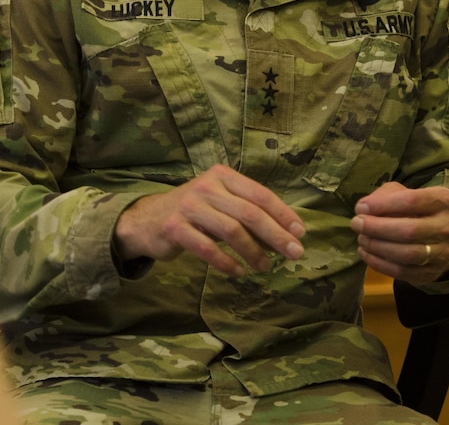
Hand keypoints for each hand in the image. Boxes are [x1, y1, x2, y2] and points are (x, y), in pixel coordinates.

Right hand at [113, 164, 304, 276]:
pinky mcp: (175, 228)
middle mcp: (206, 187)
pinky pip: (207, 248)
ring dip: (253, 252)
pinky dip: (226, 262)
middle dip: (276, 235)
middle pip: (249, 213)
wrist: (148, 220)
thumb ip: (248, 213)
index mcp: (222, 176)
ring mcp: (189, 207)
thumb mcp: (221, 204)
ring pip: (231, 230)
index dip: (283, 214)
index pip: (259, 194)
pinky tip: (238, 272)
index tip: (300, 233)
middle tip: (294, 254)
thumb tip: (287, 235)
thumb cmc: (195, 212)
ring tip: (264, 267)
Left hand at [352, 182, 448, 284]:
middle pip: (408, 230)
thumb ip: (384, 196)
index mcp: (442, 201)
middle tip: (356, 224)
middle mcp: (448, 228)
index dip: (382, 205)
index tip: (360, 208)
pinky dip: (379, 263)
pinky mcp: (432, 273)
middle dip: (376, 228)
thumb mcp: (402, 193)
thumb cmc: (414, 210)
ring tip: (361, 239)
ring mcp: (443, 254)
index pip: (411, 201)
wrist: (438, 238)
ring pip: (406, 254)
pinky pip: (402, 271)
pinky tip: (366, 253)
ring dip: (377, 247)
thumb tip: (363, 209)